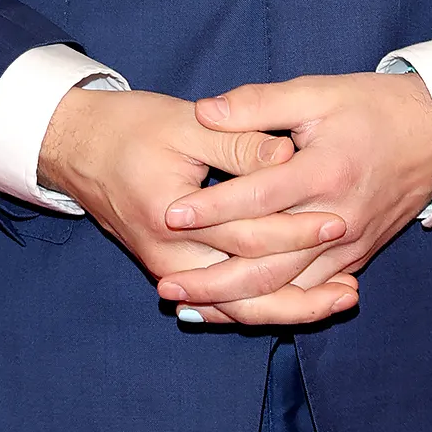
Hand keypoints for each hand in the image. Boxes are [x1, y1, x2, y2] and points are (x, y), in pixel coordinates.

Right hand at [38, 86, 360, 325]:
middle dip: (303, 283)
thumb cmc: (129, 126)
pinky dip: (261, 307)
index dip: (295, 229)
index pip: (246, 234)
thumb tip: (287, 155)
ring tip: (341, 299)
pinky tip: (299, 302)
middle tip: (354, 280)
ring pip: (236, 308)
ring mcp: (169, 268)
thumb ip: (236, 142)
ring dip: (290, 308)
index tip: (338, 222)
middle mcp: (169, 256)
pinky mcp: (173, 269)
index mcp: (171, 216)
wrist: (77, 147)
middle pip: (246, 286)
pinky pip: (222, 302)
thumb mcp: (183, 123)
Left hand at [155, 73, 431, 316]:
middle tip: (167, 284)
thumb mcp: (317, 91)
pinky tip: (234, 309)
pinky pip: (308, 292)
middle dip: (215, 278)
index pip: (260, 197)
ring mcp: (349, 245)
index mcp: (326, 171)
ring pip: (287, 288)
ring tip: (189, 305)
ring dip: (236, 302)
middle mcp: (339, 217)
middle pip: (269, 262)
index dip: (213, 208)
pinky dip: (270, 305)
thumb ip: (260, 103)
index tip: (171, 213)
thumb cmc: (372, 107)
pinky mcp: (354, 258)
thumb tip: (204, 111)